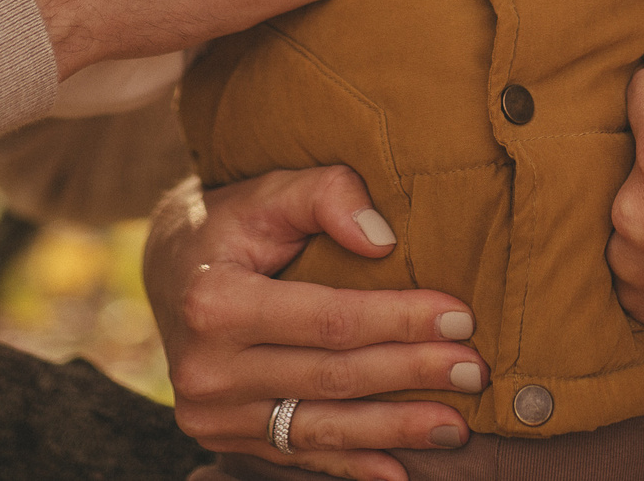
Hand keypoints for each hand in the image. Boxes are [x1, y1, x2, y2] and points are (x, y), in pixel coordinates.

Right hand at [149, 170, 483, 480]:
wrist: (169, 270)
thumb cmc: (232, 223)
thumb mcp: (270, 190)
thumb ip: (326, 194)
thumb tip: (382, 237)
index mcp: (217, 303)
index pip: (329, 320)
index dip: (399, 320)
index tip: (460, 317)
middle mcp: (207, 368)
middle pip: (332, 377)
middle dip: (411, 374)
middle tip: (474, 369)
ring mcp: (211, 412)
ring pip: (319, 427)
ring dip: (393, 430)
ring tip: (455, 425)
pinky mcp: (221, 437)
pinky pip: (295, 454)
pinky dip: (349, 465)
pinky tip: (397, 470)